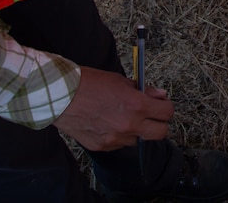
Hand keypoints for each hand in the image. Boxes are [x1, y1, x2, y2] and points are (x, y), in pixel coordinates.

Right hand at [52, 66, 173, 150]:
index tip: (161, 104)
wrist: (61, 96)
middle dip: (159, 124)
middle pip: (160, 133)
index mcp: (136, 106)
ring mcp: (116, 139)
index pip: (167, 113)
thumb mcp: (121, 81)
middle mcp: (129, 125)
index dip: (166, 107)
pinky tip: (107, 123)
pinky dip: (118, 135)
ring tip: (122, 116)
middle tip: (151, 115)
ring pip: (138, 139)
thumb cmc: (89, 84)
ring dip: (136, 130)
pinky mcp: (103, 146)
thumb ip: (143, 90)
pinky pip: (119, 144)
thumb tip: (160, 95)